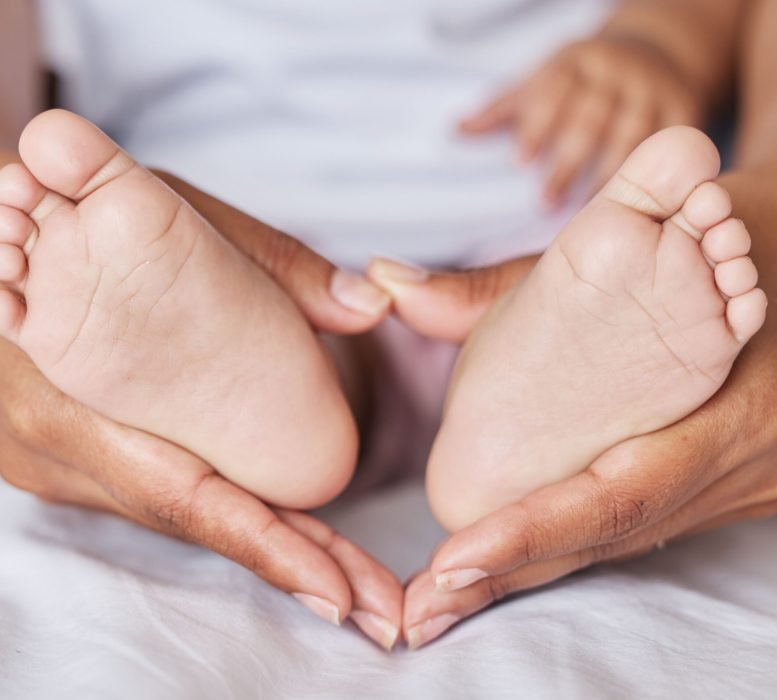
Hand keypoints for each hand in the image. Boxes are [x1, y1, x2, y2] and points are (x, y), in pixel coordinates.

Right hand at [0, 179, 401, 649]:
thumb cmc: (75, 211)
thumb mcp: (170, 216)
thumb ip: (275, 264)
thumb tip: (373, 306)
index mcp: (69, 395)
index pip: (184, 495)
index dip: (268, 547)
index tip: (342, 592)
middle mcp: (54, 447)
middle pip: (193, 522)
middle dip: (292, 564)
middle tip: (378, 605)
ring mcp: (52, 458)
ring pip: (177, 514)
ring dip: (266, 544)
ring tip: (350, 577)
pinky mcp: (67, 452)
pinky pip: (157, 490)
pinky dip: (225, 510)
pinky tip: (282, 525)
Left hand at [368, 256, 776, 648]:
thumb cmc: (726, 226)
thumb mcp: (633, 240)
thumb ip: (502, 279)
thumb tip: (387, 281)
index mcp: (728, 408)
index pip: (619, 495)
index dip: (531, 536)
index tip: (449, 566)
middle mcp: (743, 463)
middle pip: (611, 540)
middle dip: (509, 581)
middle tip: (421, 614)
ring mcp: (745, 480)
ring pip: (627, 540)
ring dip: (535, 570)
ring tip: (446, 599)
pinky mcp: (733, 477)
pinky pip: (647, 518)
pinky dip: (577, 540)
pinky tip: (516, 555)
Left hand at [460, 36, 703, 205]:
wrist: (654, 52)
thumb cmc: (581, 79)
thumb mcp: (544, 81)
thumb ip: (503, 109)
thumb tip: (454, 132)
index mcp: (574, 61)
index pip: (552, 90)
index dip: (537, 124)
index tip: (519, 161)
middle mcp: (614, 70)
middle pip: (589, 117)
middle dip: (566, 161)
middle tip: (544, 203)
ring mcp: (651, 88)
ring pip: (630, 133)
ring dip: (607, 175)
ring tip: (587, 213)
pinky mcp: (684, 106)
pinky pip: (667, 145)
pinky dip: (651, 174)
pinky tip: (634, 204)